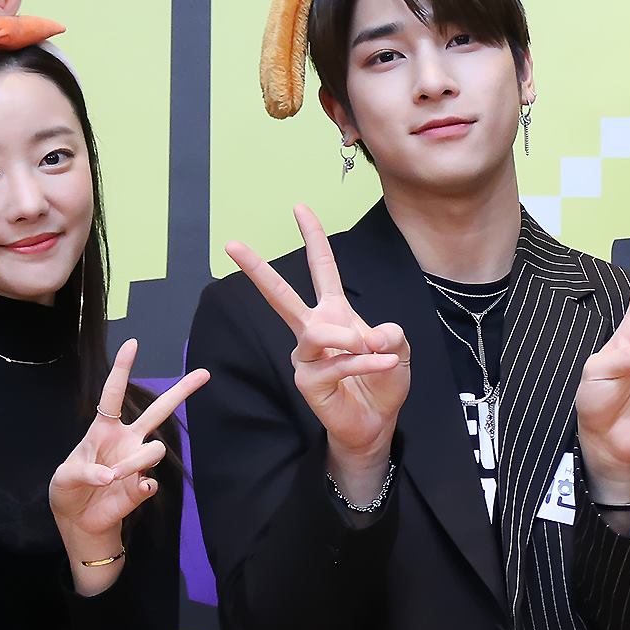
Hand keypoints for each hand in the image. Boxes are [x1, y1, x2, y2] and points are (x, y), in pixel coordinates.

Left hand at [49, 338, 208, 587]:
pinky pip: (150, 482)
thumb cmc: (68, 490)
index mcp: (103, 428)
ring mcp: (137, 463)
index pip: (113, 394)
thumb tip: (110, 475)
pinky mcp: (141, 488)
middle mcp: (126, 441)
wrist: (78, 521)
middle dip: (181, 392)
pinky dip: (142, 486)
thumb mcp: (64, 478)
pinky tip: (138, 489)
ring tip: (115, 476)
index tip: (133, 344)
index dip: (122, 369)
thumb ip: (84, 472)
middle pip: (158, 411)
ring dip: (136, 462)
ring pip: (153, 450)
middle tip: (204, 373)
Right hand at [225, 207, 409, 493]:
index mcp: (334, 311)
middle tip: (231, 244)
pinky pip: (337, 361)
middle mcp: (314, 329)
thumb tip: (371, 334)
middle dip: (256, 270)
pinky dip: (364, 362)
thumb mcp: (398, 349)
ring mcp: (306, 355)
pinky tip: (382, 363)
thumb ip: (390, 333)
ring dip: (350, 338)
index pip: (321, 268)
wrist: (376, 422)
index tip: (300, 207)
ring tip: (372, 348)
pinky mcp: (307, 380)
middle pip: (281, 295)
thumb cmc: (383, 380)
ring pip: (318, 332)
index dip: (313, 237)